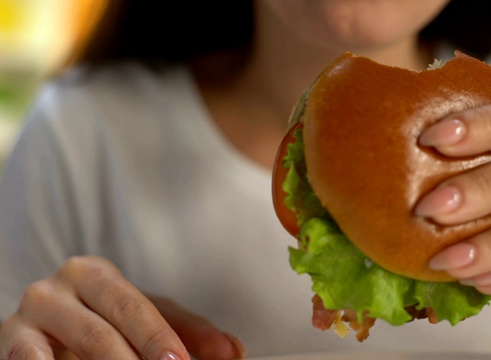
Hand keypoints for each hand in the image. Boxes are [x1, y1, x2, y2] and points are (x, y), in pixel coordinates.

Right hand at [0, 256, 244, 358]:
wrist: (42, 328)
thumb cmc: (101, 320)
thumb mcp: (144, 319)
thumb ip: (187, 331)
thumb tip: (233, 351)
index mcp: (95, 274)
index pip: (134, 306)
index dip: (157, 337)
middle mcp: (56, 288)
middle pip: (100, 332)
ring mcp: (26, 318)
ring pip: (63, 353)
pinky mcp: (8, 342)